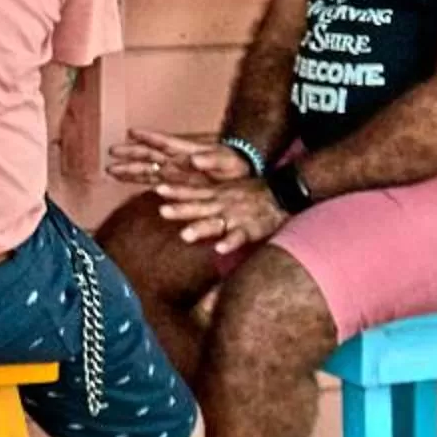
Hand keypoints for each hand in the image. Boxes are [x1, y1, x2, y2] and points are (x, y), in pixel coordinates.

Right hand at [105, 128, 250, 188]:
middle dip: (130, 153)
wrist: (241, 176)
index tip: (131, 132)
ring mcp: (175, 172)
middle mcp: (176, 160)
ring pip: (147, 169)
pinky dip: (139, 181)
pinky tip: (126, 180)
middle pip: (149, 155)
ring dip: (129, 169)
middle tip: (111, 151)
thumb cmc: (235, 164)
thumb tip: (195, 160)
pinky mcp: (177, 184)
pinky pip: (153, 181)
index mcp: (187, 150)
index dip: (148, 137)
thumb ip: (211, 160)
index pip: (164, 141)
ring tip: (111, 169)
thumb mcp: (225, 160)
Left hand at [154, 174, 285, 256]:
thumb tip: (183, 193)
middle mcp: (222, 204)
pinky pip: (239, 237)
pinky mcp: (250, 229)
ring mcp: (235, 217)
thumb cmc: (248, 193)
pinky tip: (220, 248)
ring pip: (215, 223)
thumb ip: (205, 193)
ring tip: (185, 235)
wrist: (280, 194)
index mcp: (216, 194)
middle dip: (181, 209)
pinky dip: (230, 242)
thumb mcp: (225, 188)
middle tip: (162, 211)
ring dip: (200, 228)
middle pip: (199, 207)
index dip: (175, 190)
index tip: (157, 188)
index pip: (193, 191)